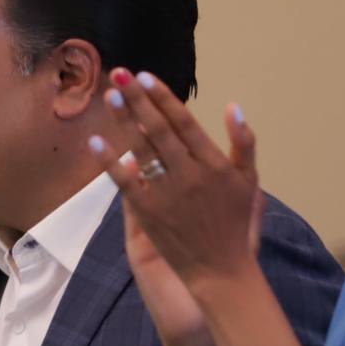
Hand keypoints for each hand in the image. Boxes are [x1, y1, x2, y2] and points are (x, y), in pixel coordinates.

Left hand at [88, 68, 264, 298]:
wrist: (221, 271)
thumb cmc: (234, 223)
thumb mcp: (250, 182)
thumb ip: (244, 142)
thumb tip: (233, 105)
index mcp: (215, 164)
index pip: (185, 122)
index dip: (164, 98)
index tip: (145, 76)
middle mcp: (191, 174)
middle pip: (159, 129)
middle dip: (138, 99)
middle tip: (120, 74)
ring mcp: (167, 193)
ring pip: (141, 149)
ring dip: (124, 120)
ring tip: (110, 95)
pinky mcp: (148, 211)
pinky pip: (124, 180)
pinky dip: (109, 160)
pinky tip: (95, 141)